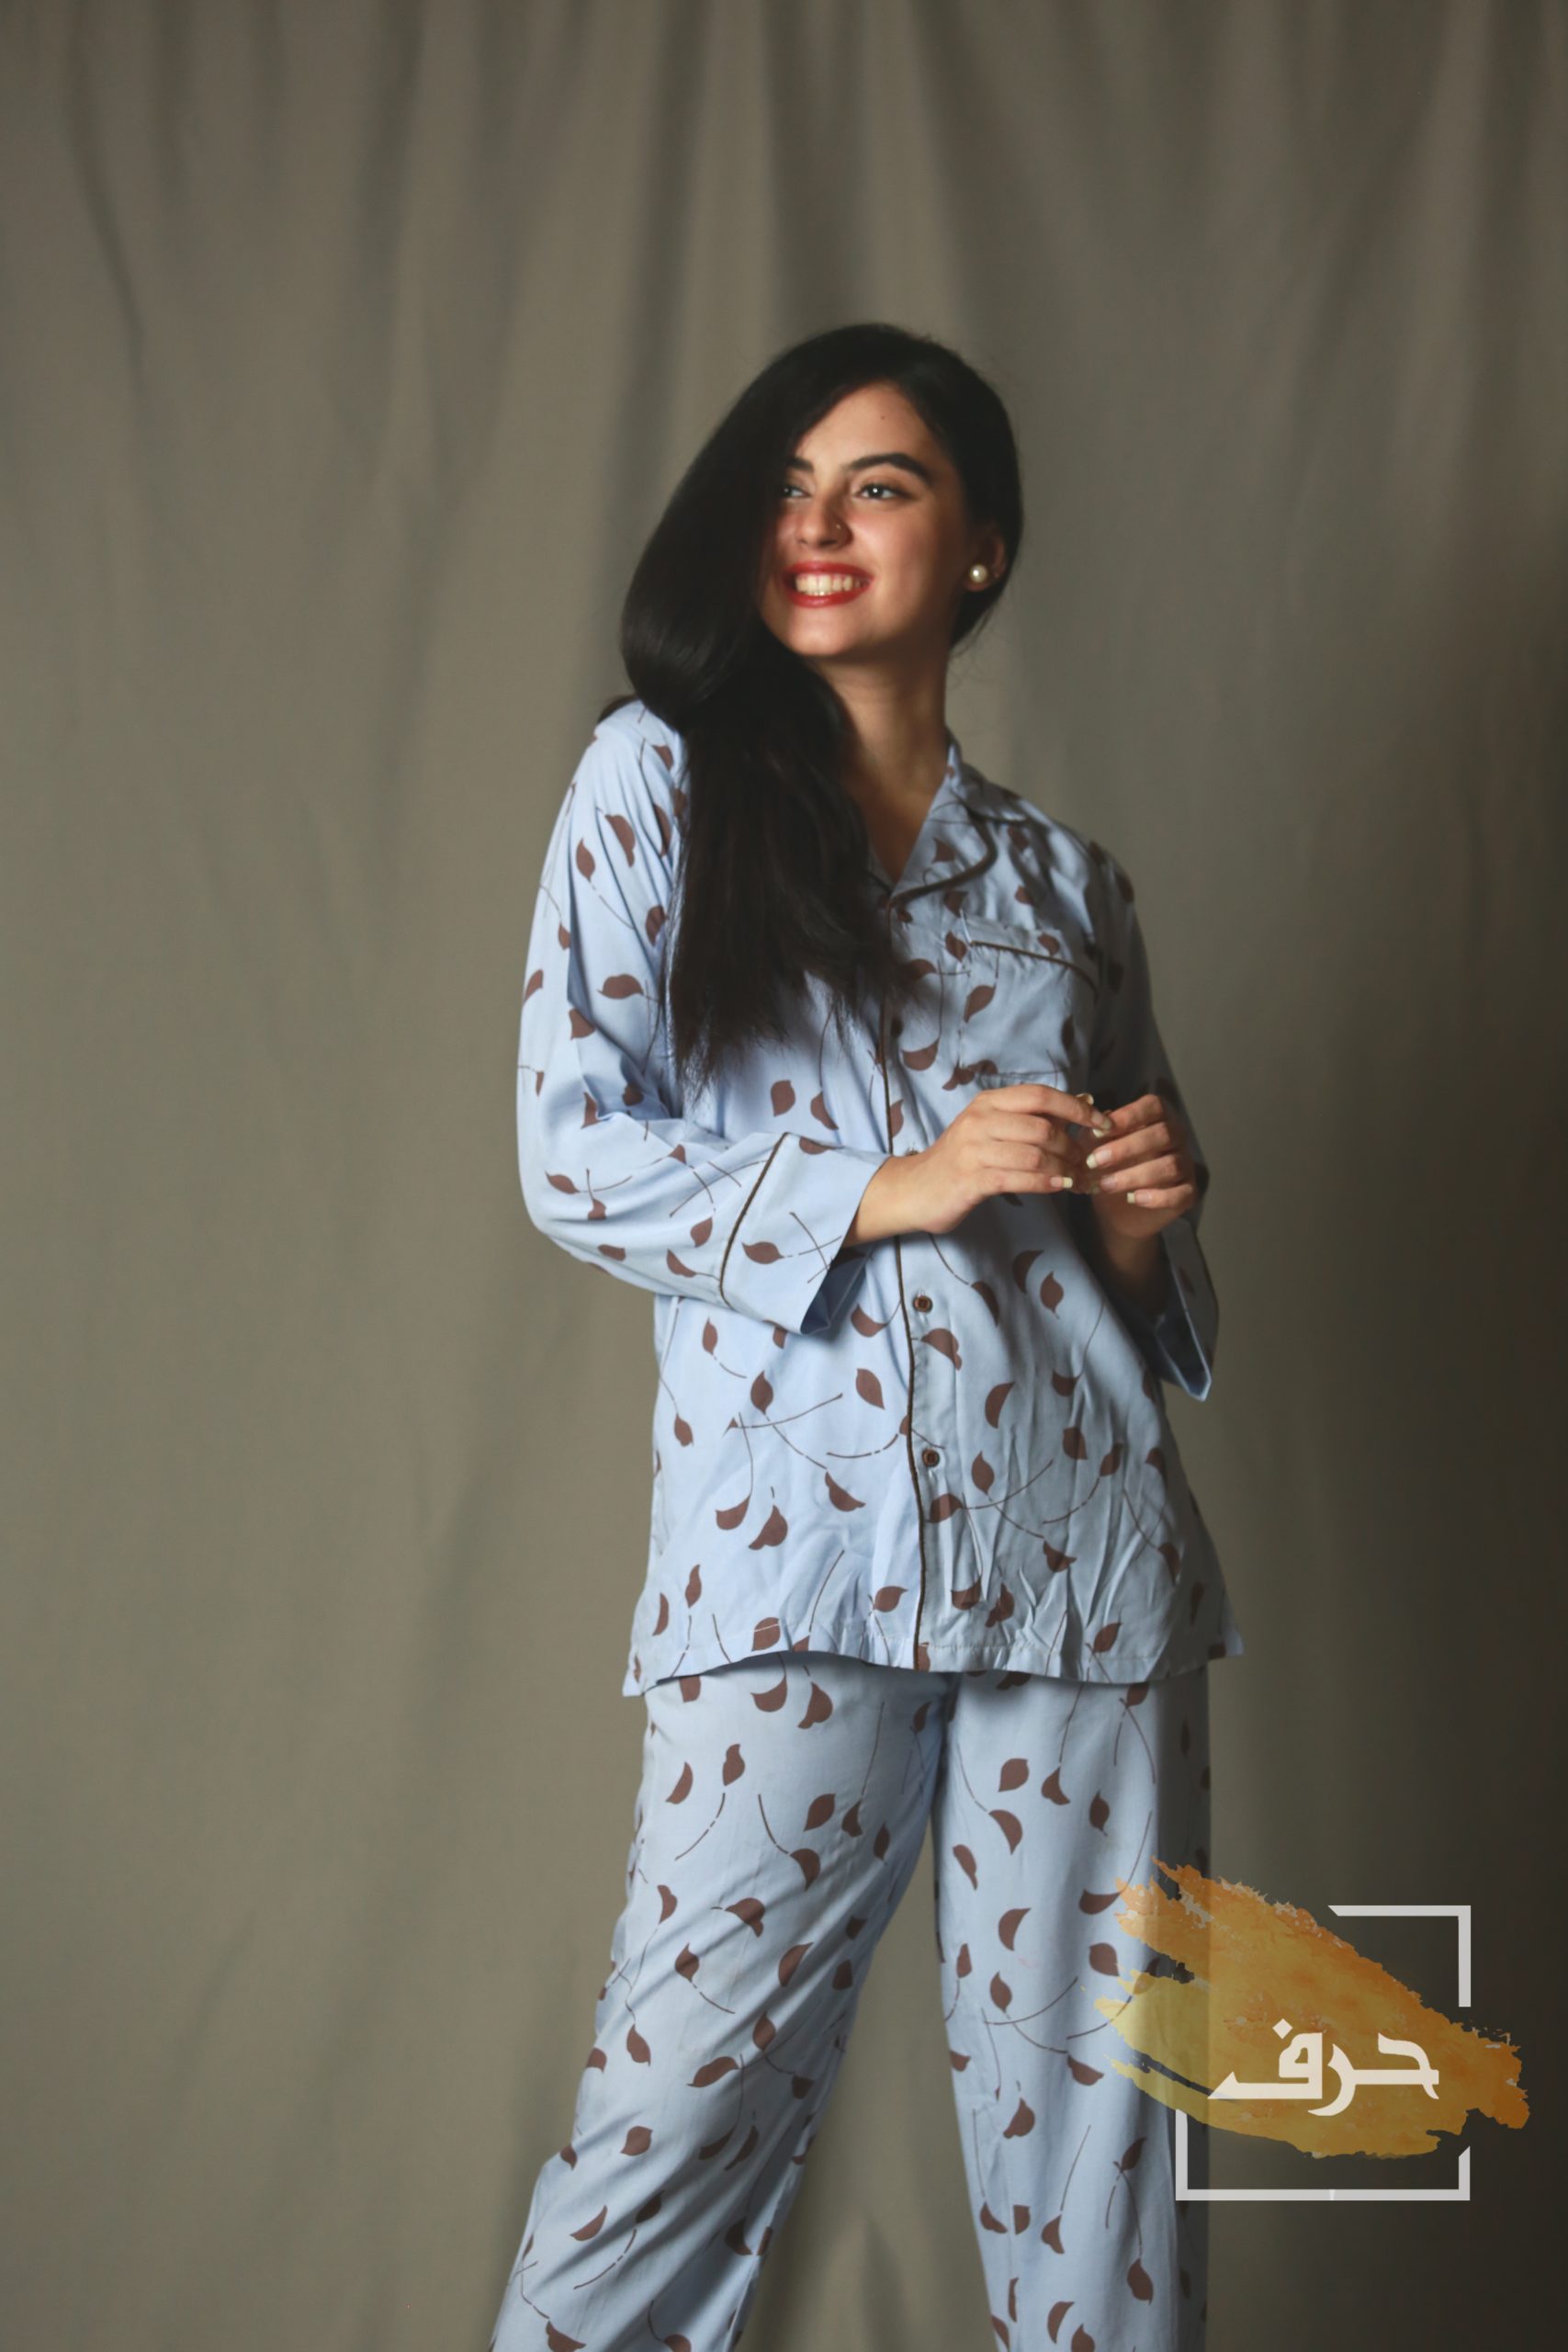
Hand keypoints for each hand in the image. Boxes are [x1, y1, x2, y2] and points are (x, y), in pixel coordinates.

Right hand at [850, 1080, 1107, 1242]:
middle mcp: (979, 1120)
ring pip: (1034, 1154)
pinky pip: (1019, 1179)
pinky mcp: (971, 1179)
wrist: (916, 1189)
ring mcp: (973, 1149)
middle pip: (1042, 1127)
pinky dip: (1046, 1183)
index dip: (1075, 1108)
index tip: (1102, 1122)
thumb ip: (1033, 1117)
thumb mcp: (994, 1129)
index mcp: (987, 1102)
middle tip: (1089, 1162)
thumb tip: (1084, 1102)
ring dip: (1064, 1169)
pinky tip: (1060, 1188)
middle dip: (1073, 1146)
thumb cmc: (962, 1159)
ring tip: (1079, 1179)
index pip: (1040, 1095)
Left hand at [1081, 1091, 1198, 1244]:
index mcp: (1158, 1118)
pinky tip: (1132, 1198)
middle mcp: (1177, 1137)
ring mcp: (1185, 1165)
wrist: (1118, 1209)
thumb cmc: (1109, 1167)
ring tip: (1105, 1185)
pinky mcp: (1188, 1193)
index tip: (1100, 1130)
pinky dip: (1156, 1197)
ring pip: (1170, 1165)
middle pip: (1163, 1134)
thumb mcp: (1096, 1147)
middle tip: (1095, 1161)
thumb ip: (1094, 1133)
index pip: (1154, 1106)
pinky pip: (1181, 1193)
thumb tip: (1094, 1124)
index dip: (1129, 1115)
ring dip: (1134, 1176)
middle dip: (1126, 1147)